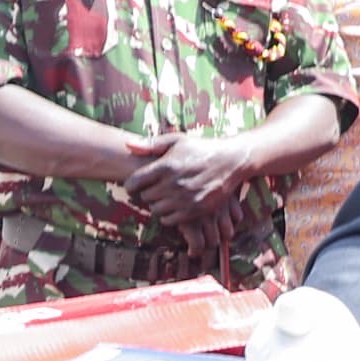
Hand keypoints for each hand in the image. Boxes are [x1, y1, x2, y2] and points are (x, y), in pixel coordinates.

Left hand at [120, 130, 254, 219]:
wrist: (231, 161)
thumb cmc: (201, 148)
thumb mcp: (177, 140)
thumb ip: (151, 144)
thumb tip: (128, 146)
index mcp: (166, 165)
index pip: (134, 182)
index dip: (131, 185)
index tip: (135, 184)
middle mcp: (174, 183)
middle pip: (145, 197)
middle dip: (146, 193)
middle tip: (153, 189)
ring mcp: (185, 198)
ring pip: (156, 210)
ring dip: (157, 205)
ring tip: (164, 197)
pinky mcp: (195, 209)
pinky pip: (170, 220)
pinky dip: (168, 216)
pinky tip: (174, 206)